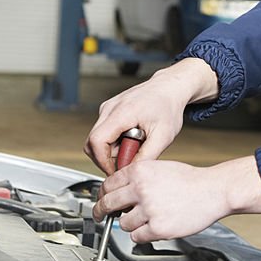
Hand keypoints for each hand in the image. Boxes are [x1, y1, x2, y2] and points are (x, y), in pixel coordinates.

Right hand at [85, 58, 218, 173]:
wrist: (169, 89)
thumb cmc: (167, 107)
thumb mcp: (163, 136)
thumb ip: (146, 156)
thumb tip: (130, 172)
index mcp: (122, 112)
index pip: (97, 141)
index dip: (103, 162)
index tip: (116, 171)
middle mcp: (109, 108)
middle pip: (92, 142)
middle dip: (107, 158)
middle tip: (129, 159)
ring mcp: (107, 108)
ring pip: (97, 139)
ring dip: (113, 150)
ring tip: (135, 145)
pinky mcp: (108, 110)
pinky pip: (103, 132)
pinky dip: (115, 141)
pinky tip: (132, 138)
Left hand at [93, 157, 260, 242]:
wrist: (213, 190)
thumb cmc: (190, 180)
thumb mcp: (159, 167)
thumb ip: (137, 177)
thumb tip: (117, 190)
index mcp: (139, 171)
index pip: (108, 184)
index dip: (103, 194)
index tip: (101, 200)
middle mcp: (141, 189)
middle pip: (108, 203)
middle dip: (102, 211)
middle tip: (101, 215)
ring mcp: (149, 209)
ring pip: (122, 223)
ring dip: (130, 224)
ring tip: (146, 218)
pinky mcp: (158, 228)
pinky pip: (136, 237)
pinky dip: (142, 234)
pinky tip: (154, 226)